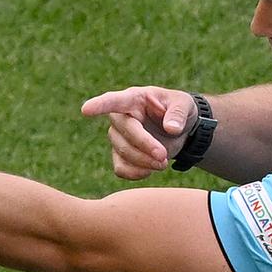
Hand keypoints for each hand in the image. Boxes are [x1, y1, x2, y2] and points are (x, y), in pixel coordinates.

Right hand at [80, 86, 197, 179]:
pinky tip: (151, 170)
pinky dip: (136, 173)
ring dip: (144, 161)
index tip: (86, 110)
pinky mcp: (120, 155)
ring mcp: (118, 137)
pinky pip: (120, 168)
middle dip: (144, 145)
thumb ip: (179, 114)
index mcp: (134, 98)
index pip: (114, 100)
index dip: (100, 105)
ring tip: (163, 163)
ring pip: (123, 152)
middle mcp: (121, 117)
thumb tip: (171, 128)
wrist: (180, 131)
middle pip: (125, 132)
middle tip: (163, 156)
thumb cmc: (179, 111)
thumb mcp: (185, 105)